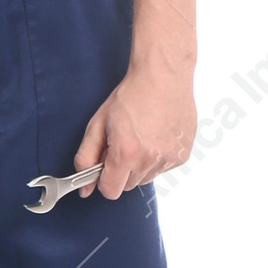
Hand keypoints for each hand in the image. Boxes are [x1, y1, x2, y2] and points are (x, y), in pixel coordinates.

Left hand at [73, 57, 195, 198]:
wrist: (163, 76)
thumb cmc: (130, 96)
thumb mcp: (98, 124)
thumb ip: (86, 158)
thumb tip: (84, 189)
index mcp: (126, 153)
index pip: (111, 191)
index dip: (103, 180)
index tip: (104, 167)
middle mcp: (150, 159)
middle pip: (128, 185)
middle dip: (121, 171)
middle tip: (122, 144)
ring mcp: (169, 158)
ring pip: (146, 178)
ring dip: (139, 165)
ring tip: (141, 137)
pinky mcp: (183, 155)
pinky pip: (162, 169)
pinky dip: (157, 159)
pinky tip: (156, 136)